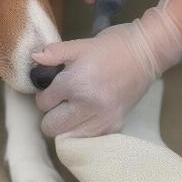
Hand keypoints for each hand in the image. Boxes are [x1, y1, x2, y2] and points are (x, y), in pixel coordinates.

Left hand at [33, 5, 181, 137]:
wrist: (148, 52)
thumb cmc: (113, 45)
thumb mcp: (81, 44)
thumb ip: (54, 53)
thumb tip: (34, 58)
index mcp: (75, 84)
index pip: (43, 103)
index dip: (45, 93)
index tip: (54, 86)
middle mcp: (87, 106)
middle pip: (51, 127)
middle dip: (51, 114)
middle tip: (61, 100)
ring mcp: (103, 119)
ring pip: (69, 136)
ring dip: (67, 124)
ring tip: (75, 108)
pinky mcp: (115, 125)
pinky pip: (90, 137)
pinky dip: (85, 129)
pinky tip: (89, 114)